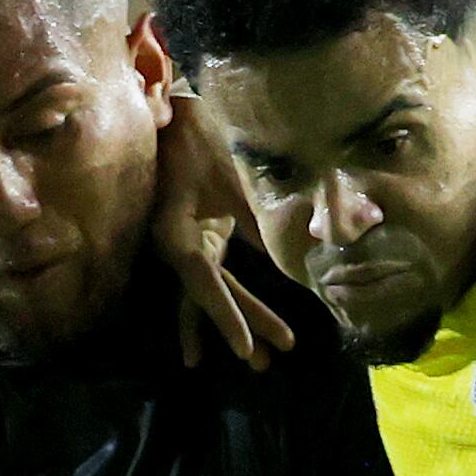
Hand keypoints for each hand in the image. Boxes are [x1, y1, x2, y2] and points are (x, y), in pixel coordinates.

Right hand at [156, 89, 294, 371]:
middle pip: (208, 297)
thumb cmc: (201, 136)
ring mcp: (185, 244)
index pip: (204, 283)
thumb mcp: (234, 176)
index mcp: (175, 233)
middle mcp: (175, 246)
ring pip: (213, 291)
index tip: (245, 348)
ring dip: (242, 317)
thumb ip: (260, 215)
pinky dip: (236, 297)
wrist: (174, 112)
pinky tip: (259, 317)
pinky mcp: (196, 238)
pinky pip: (216, 277)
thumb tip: (302, 244)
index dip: (225, 317)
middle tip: (266, 363)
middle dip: (240, 327)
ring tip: (274, 353)